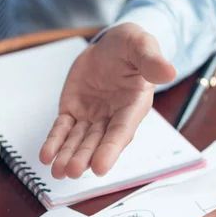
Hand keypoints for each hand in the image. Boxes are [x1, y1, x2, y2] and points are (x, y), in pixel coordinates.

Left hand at [39, 23, 175, 178]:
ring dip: (68, 155)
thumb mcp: (141, 45)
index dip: (110, 150)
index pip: (121, 132)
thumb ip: (151, 60)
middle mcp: (112, 117)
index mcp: (133, 106)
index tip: (100, 167)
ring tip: (57, 171)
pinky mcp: (73, 111)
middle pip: (97, 141)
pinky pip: (62, 129)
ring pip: (78, 140)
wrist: (111, 45)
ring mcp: (91, 117)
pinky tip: (46, 156)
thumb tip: (169, 72)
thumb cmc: (131, 46)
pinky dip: (54, 142)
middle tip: (72, 171)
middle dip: (84, 157)